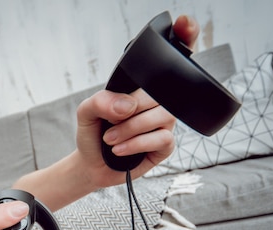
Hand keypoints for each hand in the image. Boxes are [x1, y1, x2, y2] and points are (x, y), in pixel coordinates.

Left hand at [75, 15, 200, 185]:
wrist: (91, 164)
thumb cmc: (93, 133)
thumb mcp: (86, 111)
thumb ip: (100, 100)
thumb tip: (126, 106)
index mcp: (141, 87)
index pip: (168, 60)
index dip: (184, 36)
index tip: (186, 22)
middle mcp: (158, 101)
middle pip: (160, 94)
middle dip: (130, 111)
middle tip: (109, 124)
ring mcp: (164, 122)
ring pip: (162, 116)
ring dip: (130, 129)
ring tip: (110, 139)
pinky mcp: (165, 145)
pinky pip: (163, 138)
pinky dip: (137, 143)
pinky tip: (120, 149)